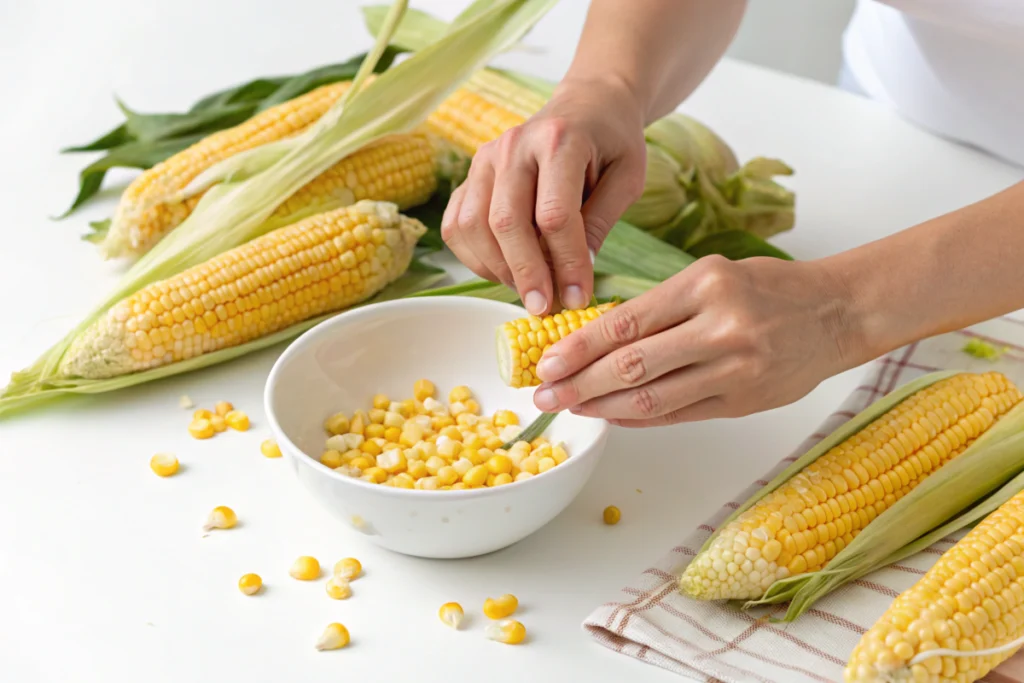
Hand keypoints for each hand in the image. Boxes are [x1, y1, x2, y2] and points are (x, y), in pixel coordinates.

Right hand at [441, 75, 647, 314]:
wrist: (587, 105)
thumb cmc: (612, 142)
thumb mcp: (628, 177)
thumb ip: (601, 222)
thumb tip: (574, 276)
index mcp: (559, 140)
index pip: (555, 214)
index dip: (565, 263)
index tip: (578, 298)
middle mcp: (514, 146)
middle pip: (506, 222)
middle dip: (526, 274)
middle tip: (545, 308)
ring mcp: (484, 159)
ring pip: (474, 226)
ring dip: (498, 269)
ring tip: (529, 290)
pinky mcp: (469, 175)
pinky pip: (457, 225)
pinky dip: (475, 257)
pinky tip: (505, 271)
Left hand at [530, 255, 857, 425]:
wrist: (836, 313)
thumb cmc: (769, 289)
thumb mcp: (713, 276)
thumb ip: (661, 307)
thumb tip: (597, 339)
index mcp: (705, 285)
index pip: (626, 321)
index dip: (579, 347)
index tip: (547, 362)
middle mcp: (720, 328)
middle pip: (631, 365)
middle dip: (578, 384)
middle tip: (543, 395)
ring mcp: (734, 370)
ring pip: (651, 398)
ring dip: (601, 407)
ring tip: (570, 409)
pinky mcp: (742, 402)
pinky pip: (677, 414)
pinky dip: (638, 417)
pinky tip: (610, 415)